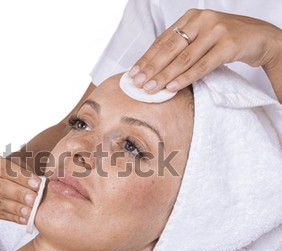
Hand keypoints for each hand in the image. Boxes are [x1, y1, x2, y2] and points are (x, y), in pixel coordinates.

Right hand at [0, 152, 40, 223]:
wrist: (9, 179)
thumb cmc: (17, 168)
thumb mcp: (22, 161)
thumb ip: (29, 169)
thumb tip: (40, 181)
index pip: (4, 168)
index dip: (21, 176)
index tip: (37, 184)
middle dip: (18, 194)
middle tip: (34, 199)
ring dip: (17, 208)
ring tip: (31, 211)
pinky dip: (13, 217)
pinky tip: (25, 218)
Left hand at [129, 9, 281, 93]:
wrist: (261, 38)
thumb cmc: (225, 41)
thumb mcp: (200, 39)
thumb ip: (181, 48)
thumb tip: (152, 69)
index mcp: (190, 17)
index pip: (162, 41)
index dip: (146, 58)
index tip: (132, 74)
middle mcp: (202, 20)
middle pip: (170, 49)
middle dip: (151, 68)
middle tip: (137, 84)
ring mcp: (216, 31)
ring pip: (184, 58)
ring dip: (164, 76)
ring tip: (150, 89)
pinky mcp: (229, 44)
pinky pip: (203, 65)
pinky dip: (186, 77)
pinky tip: (172, 87)